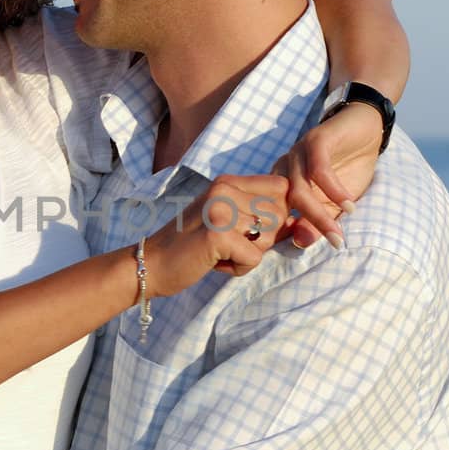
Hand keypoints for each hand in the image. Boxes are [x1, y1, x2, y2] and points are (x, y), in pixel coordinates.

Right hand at [144, 174, 289, 291]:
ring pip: (269, 238)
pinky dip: (239, 268)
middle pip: (279, 214)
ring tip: (221, 253)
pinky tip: (216, 263)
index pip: (282, 187)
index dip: (280, 212)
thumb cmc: (191, 247)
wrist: (150, 264)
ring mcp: (220, 209)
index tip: (256, 230)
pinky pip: (254, 258)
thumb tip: (298, 220)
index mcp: (228, 181)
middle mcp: (224, 189)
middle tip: (230, 245)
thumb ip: (258, 215)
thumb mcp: (224, 220)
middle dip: (263, 239)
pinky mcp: (218, 234)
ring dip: (249, 255)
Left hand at [275, 102, 383, 248]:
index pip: (276, 213)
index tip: (305, 252)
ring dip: (320, 213)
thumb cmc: (348, 167)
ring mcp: (298, 153)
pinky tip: (348, 204)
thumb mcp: (335, 201)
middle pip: (286, 203)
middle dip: (309, 227)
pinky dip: (333, 189)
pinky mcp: (316, 139)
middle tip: (333, 243)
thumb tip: (301, 244)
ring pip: (300, 189)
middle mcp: (285, 168)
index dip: (287, 234)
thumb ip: (319, 221)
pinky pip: (318, 169)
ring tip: (339, 231)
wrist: (366, 127)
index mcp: (283, 183)